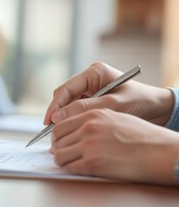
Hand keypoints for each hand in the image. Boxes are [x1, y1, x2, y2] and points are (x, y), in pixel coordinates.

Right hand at [44, 62, 173, 126]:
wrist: (157, 107)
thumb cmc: (140, 101)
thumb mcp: (113, 105)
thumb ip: (85, 109)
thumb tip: (57, 116)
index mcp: (94, 72)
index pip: (66, 88)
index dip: (55, 106)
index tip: (48, 122)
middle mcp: (89, 78)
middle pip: (64, 95)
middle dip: (57, 112)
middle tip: (52, 132)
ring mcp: (89, 88)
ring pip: (67, 103)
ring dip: (63, 117)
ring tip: (59, 134)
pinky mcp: (91, 98)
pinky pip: (75, 108)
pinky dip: (71, 119)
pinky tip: (70, 130)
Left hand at [51, 108, 178, 184]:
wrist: (157, 151)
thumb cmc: (140, 135)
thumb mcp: (114, 117)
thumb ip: (92, 121)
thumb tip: (76, 129)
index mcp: (92, 115)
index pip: (61, 124)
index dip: (56, 135)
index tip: (57, 141)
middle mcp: (88, 128)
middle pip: (58, 139)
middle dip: (57, 147)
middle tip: (59, 153)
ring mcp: (89, 145)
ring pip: (60, 154)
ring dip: (61, 159)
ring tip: (67, 162)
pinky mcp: (93, 163)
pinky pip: (69, 167)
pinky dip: (68, 169)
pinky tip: (75, 168)